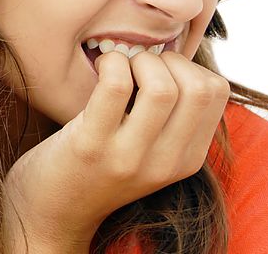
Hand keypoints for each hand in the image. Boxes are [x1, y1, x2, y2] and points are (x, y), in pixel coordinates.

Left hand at [1, 48, 229, 250]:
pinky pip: (115, 85)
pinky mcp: (90, 147)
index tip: (160, 69)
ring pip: (161, 88)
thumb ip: (171, 116)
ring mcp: (128, 157)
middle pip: (198, 88)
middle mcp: (165, 164)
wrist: (50, 213)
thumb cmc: (97, 166)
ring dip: (139, 61)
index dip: (189, 65)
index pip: (217, 92)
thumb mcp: (150, 150)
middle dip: (168, 59)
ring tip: (121, 67)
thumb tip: (176, 54)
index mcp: (187, 159)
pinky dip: (111, 62)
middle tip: (139, 65)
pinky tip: (101, 67)